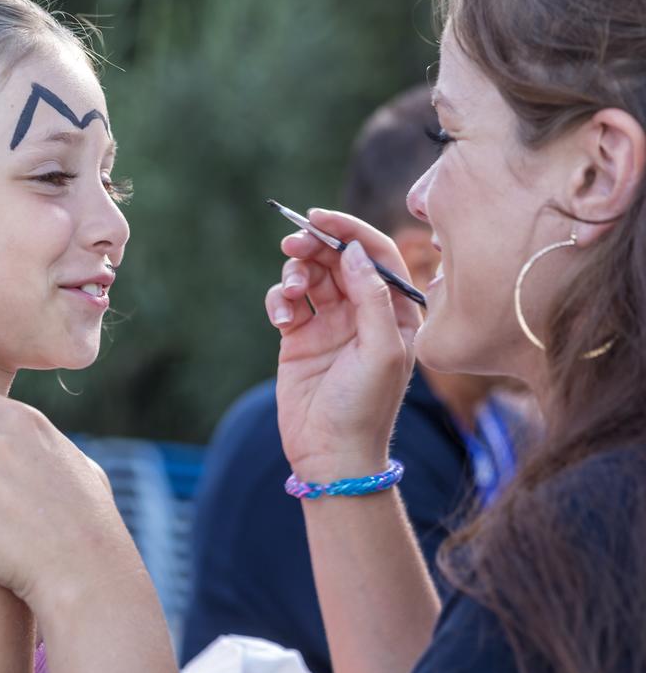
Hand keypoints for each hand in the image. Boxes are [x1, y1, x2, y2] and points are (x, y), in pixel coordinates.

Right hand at [265, 209, 421, 480]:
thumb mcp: (382, 351)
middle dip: (315, 246)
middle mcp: (363, 311)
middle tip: (293, 245)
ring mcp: (329, 323)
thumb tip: (354, 252)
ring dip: (295, 273)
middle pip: (338, 258)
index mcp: (394, 312)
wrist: (331, 454)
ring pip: (310, 275)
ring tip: (290, 294)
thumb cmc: (366, 407)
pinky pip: (286, 300)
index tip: (320, 218)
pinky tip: (280, 317)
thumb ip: (373, 297)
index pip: (376, 254)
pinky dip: (278, 300)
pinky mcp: (299, 336)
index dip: (350, 230)